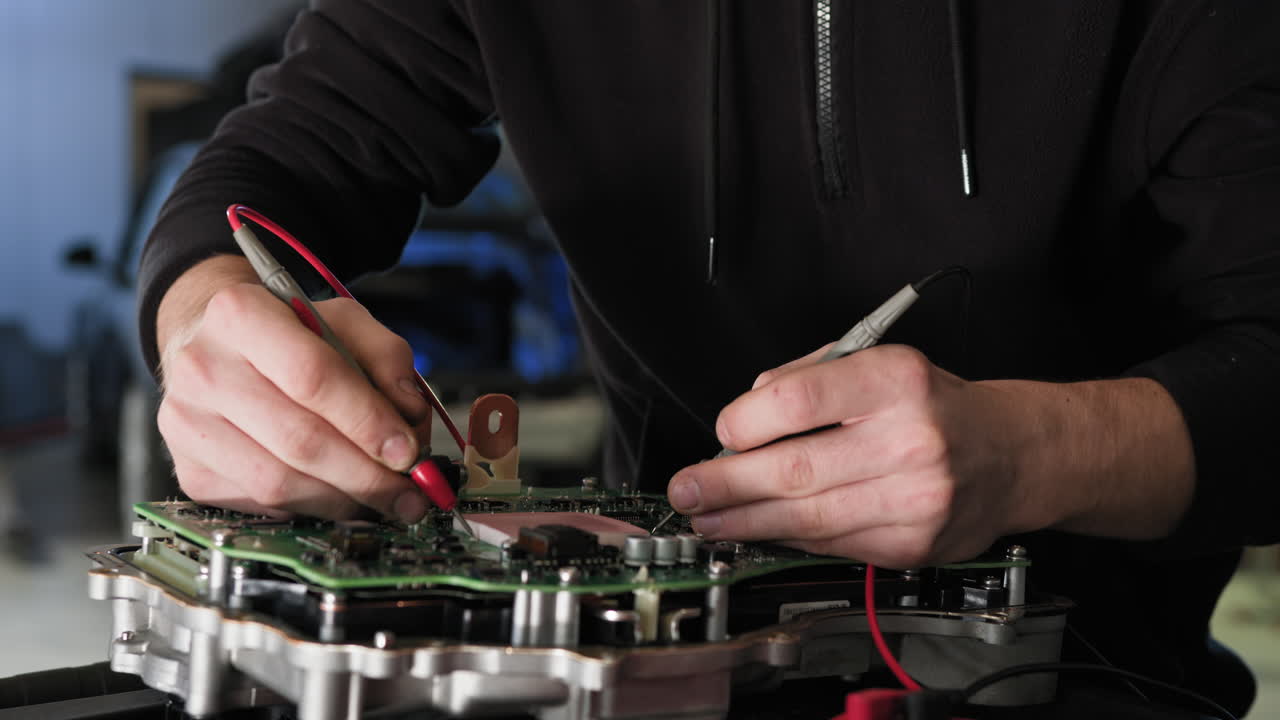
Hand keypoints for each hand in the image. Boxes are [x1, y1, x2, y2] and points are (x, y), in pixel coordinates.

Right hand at [156, 257, 431, 521]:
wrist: (213, 347)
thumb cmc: (286, 335)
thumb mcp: (344, 322)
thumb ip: (387, 358)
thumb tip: (409, 418)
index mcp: (240, 315)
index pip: (312, 376)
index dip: (367, 421)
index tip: (407, 451)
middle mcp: (203, 369)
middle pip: (298, 439)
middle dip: (367, 476)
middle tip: (410, 492)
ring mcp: (187, 424)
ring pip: (278, 483)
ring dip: (343, 500)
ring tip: (383, 500)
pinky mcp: (189, 470)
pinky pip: (259, 505)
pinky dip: (310, 508)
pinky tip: (337, 497)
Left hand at [667, 345, 1067, 567]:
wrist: (1012, 454)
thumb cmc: (933, 405)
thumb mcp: (878, 361)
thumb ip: (809, 378)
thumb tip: (744, 414)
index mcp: (895, 381)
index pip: (797, 401)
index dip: (744, 423)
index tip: (721, 434)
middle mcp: (910, 439)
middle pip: (794, 469)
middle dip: (726, 484)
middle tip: (687, 491)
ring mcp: (915, 499)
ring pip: (807, 518)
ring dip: (745, 522)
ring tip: (708, 519)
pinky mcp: (912, 544)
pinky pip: (831, 545)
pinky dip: (788, 539)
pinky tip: (760, 532)